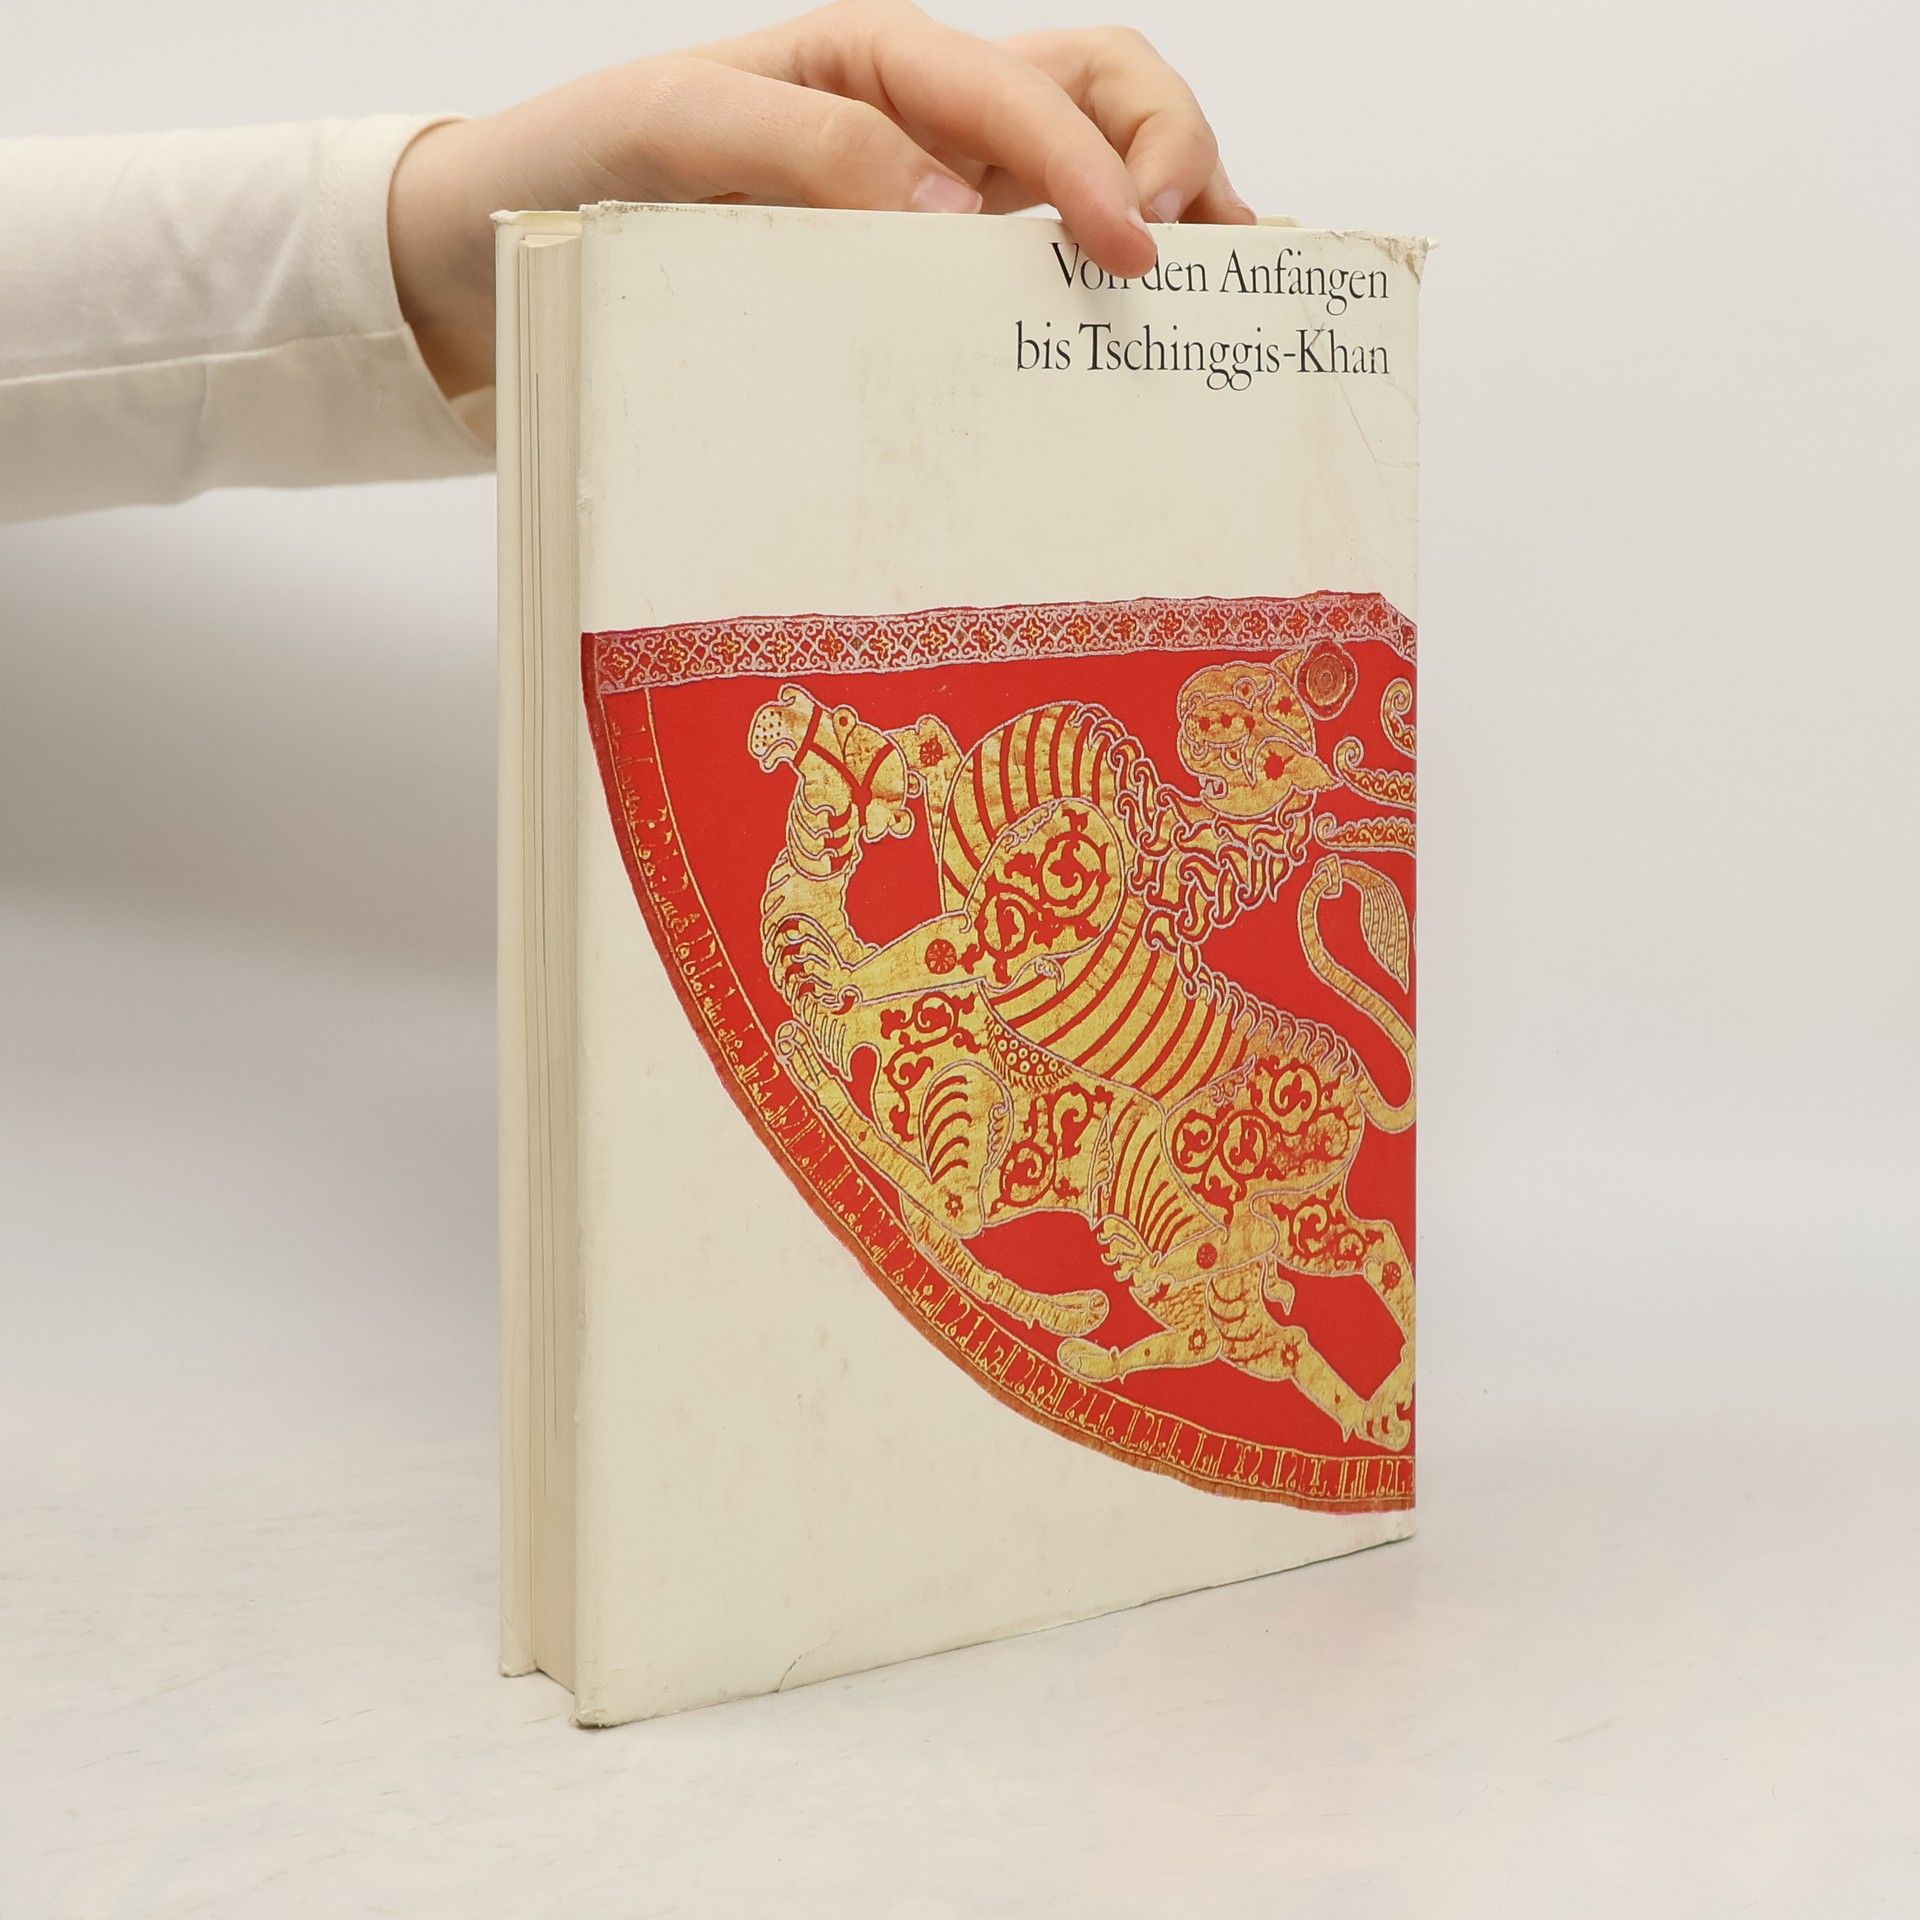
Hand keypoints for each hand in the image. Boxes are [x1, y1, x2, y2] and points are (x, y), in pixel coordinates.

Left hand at [388, 1, 1251, 396]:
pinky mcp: (921, 277)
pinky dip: (1108, 278)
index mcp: (875, 63)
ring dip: (1172, 210)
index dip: (1089, 162)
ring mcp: (937, 198)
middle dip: (1164, 154)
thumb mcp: (680, 129)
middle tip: (1167, 262)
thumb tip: (955, 218)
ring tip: (1212, 288)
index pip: (1019, 89)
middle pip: (1098, 93)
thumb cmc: (584, 165)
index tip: (1125, 249)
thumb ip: (813, 148)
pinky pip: (1036, 262)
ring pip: (1095, 169)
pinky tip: (1142, 330)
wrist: (508, 245)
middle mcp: (926, 121)